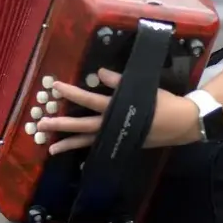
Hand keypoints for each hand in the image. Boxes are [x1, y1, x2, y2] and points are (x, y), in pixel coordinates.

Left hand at [36, 68, 201, 155]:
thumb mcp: (141, 88)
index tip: (55, 87)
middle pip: (81, 126)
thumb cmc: (162, 103)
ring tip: (50, 148)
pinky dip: (85, 149)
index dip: (71, 93)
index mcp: (116, 109)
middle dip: (60, 125)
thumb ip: (118, 81)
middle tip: (40, 124)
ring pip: (87, 141)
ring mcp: (115, 136)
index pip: (89, 100)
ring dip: (68, 143)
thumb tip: (99, 72)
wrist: (182, 124)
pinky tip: (73, 150)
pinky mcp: (119, 142)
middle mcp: (112, 125)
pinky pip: (97, 146)